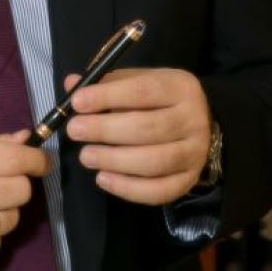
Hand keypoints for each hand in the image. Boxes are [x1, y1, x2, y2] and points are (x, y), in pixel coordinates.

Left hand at [64, 67, 211, 205]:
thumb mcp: (137, 80)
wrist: (199, 122)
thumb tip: (71, 83)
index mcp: (179, 87)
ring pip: (154, 162)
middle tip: (74, 130)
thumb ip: (106, 83)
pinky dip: (128, 189)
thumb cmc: (158, 98)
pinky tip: (103, 179)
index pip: (143, 91)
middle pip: (148, 128)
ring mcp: (195, 154)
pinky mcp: (190, 181)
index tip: (77, 102)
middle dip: (105, 130)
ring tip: (85, 156)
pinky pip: (160, 191)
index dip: (108, 97)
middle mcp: (192, 120)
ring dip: (114, 160)